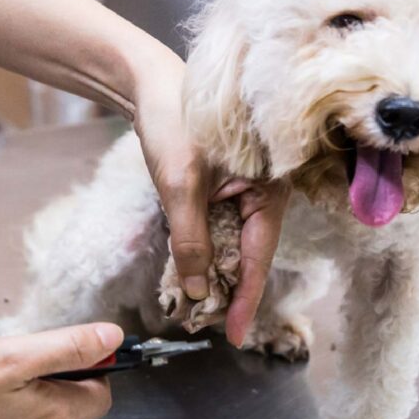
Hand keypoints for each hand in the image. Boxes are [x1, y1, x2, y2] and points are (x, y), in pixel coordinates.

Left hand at [131, 51, 290, 345]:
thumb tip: (199, 292)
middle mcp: (265, 192)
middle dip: (232, 291)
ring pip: (236, 244)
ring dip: (218, 273)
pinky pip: (224, 228)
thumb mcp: (179, 186)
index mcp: (269, 187)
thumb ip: (191, 242)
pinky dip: (209, 250)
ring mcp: (247, 190)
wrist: (149, 81)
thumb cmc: (172, 121)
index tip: (236, 336)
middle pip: (251, 255)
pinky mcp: (228, 188)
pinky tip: (196, 271)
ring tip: (201, 307)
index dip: (246, 299)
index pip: (259, 257)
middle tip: (211, 326)